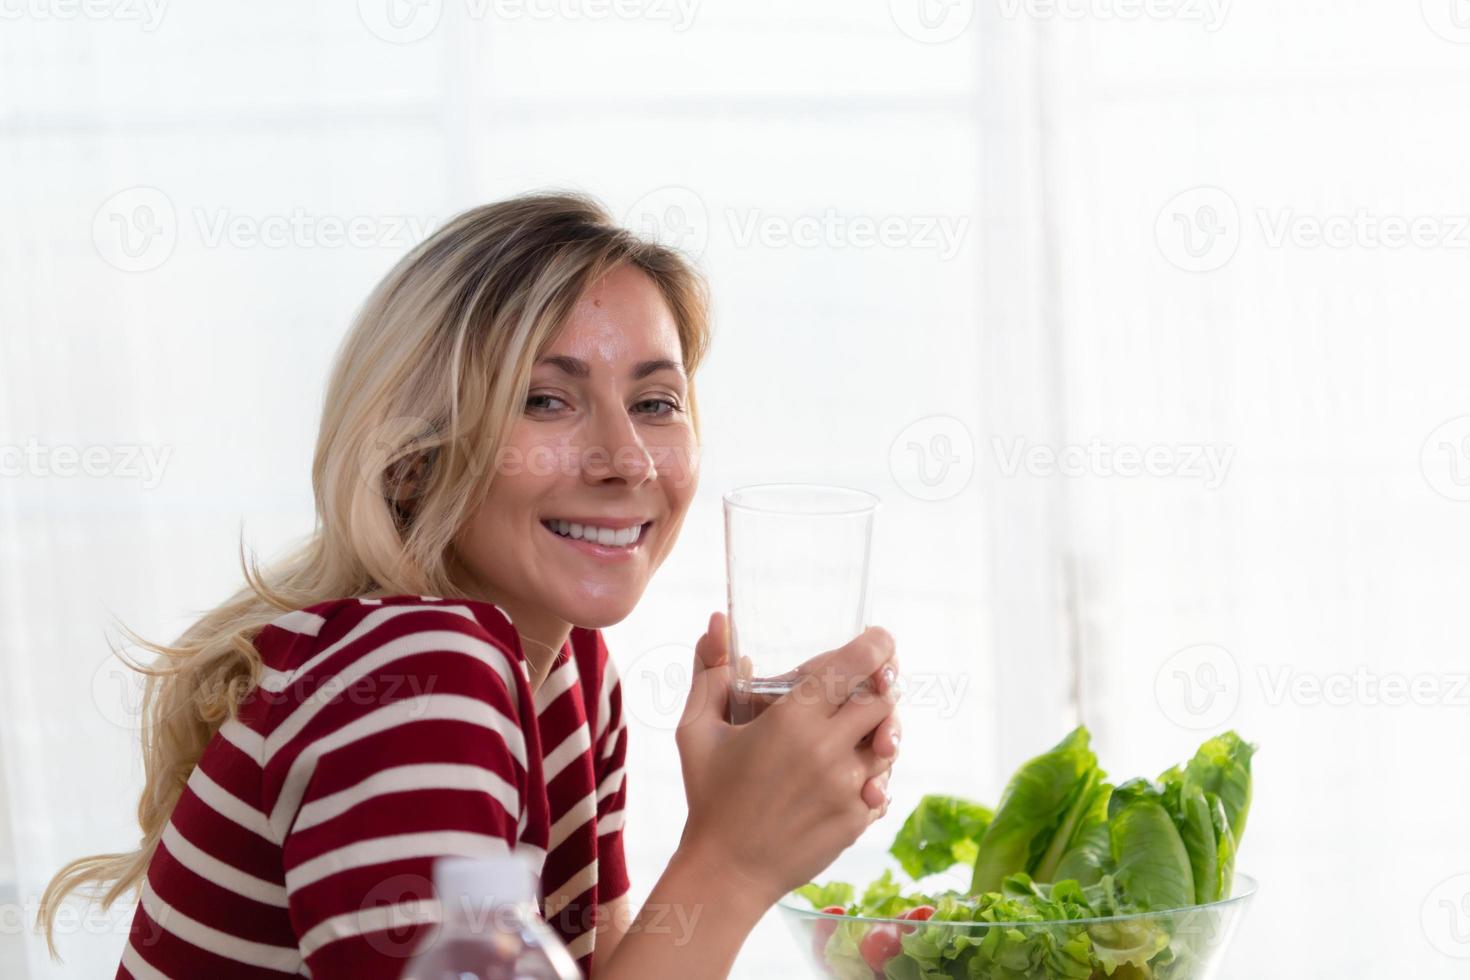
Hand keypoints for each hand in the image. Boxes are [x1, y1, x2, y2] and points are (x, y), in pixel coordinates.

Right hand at [673, 612, 901, 908]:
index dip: (877, 645)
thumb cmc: (708, 795)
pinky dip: (873, 774)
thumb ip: (708, 671)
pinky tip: (849, 774)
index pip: (856, 665)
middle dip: (881, 688)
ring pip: (889, 742)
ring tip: (857, 731)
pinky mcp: (859, 819)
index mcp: (793, 718)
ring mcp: (848, 787)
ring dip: (879, 732)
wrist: (726, 872)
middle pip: (884, 700)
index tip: (880, 639)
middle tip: (867, 686)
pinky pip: (884, 783)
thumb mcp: (696, 730)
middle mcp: (828, 749)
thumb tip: (717, 621)